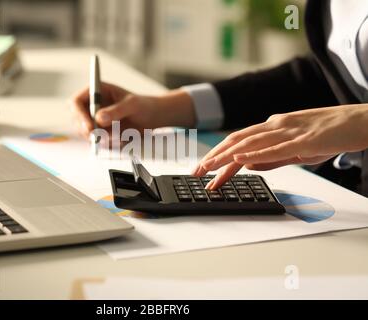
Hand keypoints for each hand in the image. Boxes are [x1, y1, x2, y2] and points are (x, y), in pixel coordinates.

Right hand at [68, 82, 195, 138]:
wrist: (153, 118)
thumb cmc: (143, 106)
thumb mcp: (132, 105)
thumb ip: (116, 111)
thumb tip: (98, 118)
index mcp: (96, 91)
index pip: (76, 102)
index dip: (79, 115)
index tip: (90, 127)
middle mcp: (92, 106)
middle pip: (77, 121)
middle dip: (88, 131)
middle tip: (102, 138)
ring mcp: (95, 120)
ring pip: (87, 134)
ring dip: (101, 138)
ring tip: (121, 136)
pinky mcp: (101, 132)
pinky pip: (98, 142)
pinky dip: (109, 143)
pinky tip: (123, 138)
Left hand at [192, 104, 367, 188]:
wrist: (359, 122)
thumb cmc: (329, 135)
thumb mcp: (295, 150)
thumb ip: (270, 158)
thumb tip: (246, 166)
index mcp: (273, 127)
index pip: (238, 141)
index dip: (217, 155)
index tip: (203, 169)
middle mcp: (276, 125)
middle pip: (237, 140)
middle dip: (214, 157)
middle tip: (197, 172)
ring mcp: (289, 131)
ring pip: (250, 143)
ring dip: (226, 156)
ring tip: (209, 167)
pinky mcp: (304, 140)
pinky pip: (275, 147)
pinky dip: (255, 153)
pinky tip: (240, 159)